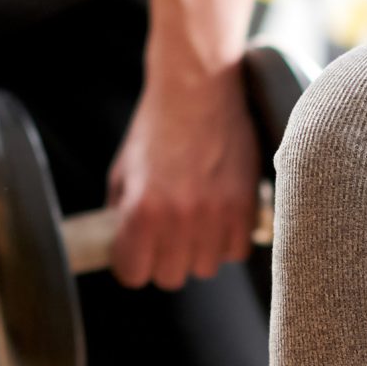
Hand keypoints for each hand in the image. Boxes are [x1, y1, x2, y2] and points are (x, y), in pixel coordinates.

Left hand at [105, 66, 262, 291]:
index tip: (135, 252)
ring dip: (196, 251)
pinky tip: (216, 218)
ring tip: (193, 223)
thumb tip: (121, 245)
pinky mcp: (245, 206)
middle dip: (163, 260)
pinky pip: (235, 251)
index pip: (134, 274)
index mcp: (142, 210)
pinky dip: (225, 241)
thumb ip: (121, 213)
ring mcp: (216, 214)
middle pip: (170, 277)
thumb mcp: (124, 170)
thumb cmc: (158, 125)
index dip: (131, 264)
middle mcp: (180, 218)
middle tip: (163, 236)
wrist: (199, 89)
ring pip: (204, 267)